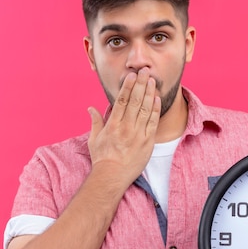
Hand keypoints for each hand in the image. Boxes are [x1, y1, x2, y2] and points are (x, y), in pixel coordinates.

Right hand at [87, 68, 160, 185]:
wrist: (112, 177)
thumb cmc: (102, 158)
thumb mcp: (94, 139)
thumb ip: (95, 121)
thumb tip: (91, 108)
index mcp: (112, 125)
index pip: (121, 101)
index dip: (127, 86)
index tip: (132, 76)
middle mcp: (126, 127)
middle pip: (135, 101)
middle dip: (140, 84)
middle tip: (145, 71)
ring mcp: (138, 134)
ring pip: (145, 109)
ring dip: (149, 93)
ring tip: (152, 80)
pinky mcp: (147, 142)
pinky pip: (152, 122)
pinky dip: (155, 109)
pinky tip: (156, 98)